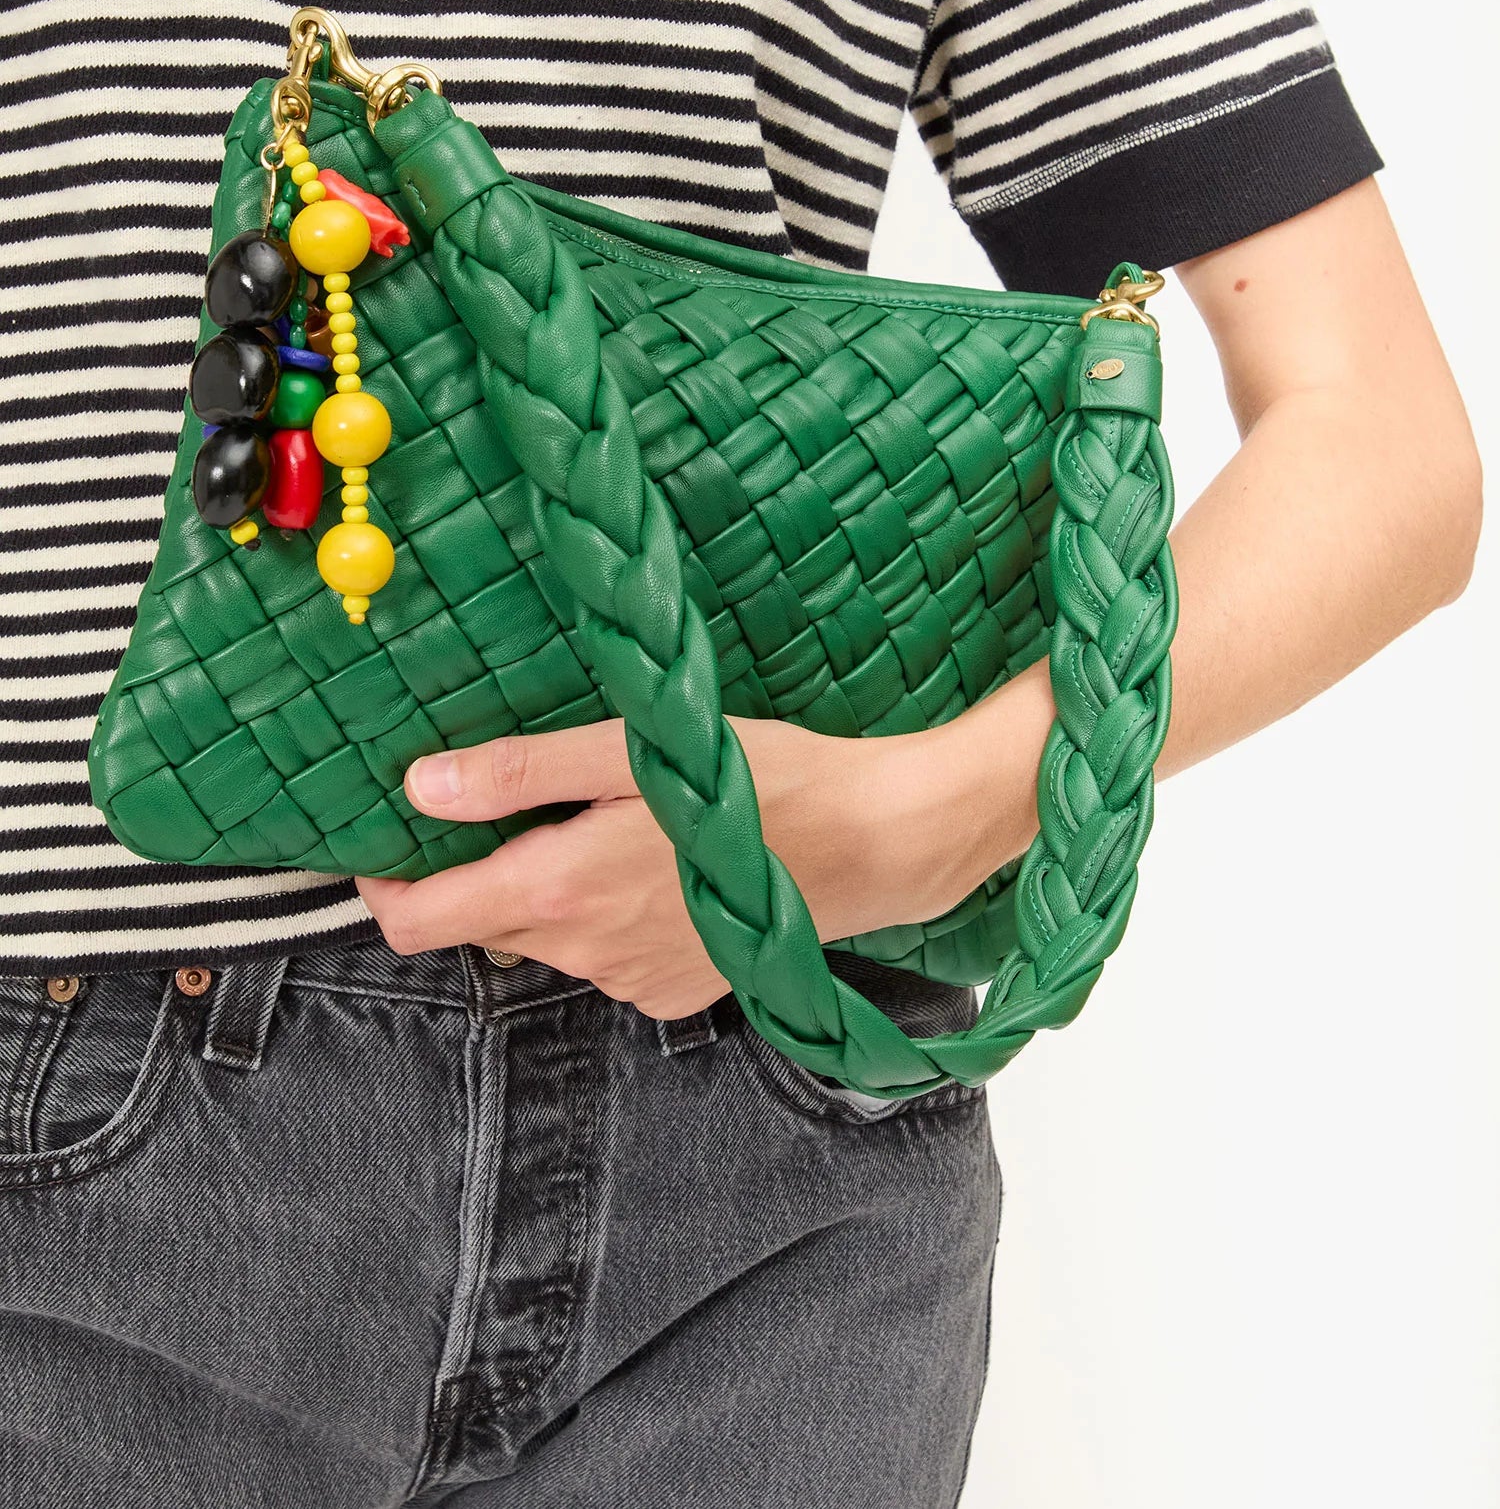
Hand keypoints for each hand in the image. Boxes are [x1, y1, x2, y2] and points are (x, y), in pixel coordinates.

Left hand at [355, 706, 1039, 1019]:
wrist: (873, 844)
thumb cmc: (759, 781)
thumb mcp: (631, 751)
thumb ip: (521, 772)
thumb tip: (420, 786)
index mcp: (559, 891)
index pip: (419, 922)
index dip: (387, 883)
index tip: (395, 836)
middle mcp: (586, 953)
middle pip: (485, 923)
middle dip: (485, 869)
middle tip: (529, 802)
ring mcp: (632, 982)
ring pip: (549, 938)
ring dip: (554, 889)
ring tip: (612, 824)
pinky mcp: (675, 992)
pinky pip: (606, 957)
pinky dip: (608, 916)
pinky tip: (660, 868)